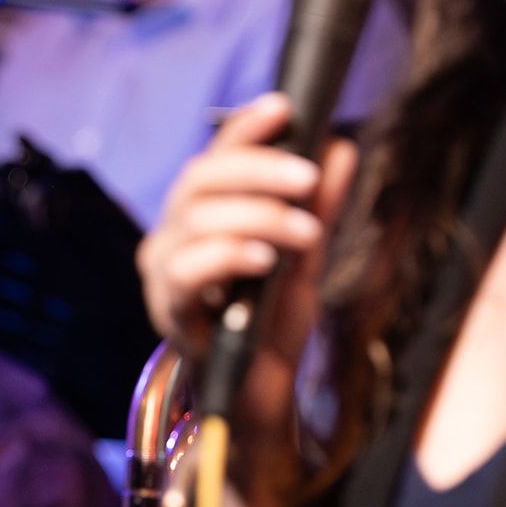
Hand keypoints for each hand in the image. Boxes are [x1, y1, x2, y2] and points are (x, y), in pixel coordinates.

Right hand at [138, 92, 358, 506]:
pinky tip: (264, 259)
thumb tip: (342, 146)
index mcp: (200, 218)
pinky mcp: (168, 312)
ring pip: (194, 220)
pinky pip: (187, 270)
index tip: (285, 107)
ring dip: (256, 217)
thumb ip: (318, 208)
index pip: (214, 157)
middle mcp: (170, 238)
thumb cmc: (271, 327)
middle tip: (309, 180)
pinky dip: (228, 256)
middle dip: (258, 171)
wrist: (259, 399)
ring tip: (306, 234)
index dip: (243, 129)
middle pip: (198, 180)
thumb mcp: (305, 260)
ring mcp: (163, 275)